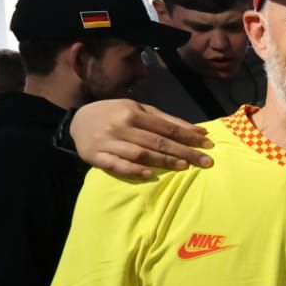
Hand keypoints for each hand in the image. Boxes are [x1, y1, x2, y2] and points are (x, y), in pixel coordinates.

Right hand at [70, 99, 212, 178]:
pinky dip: (133, 170)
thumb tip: (199, 131)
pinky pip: (117, 165)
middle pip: (157, 141)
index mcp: (133, 112)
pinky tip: (150, 175)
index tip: (208, 145)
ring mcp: (108, 142)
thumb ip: (168, 120)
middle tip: (206, 161)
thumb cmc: (116, 114)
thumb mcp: (139, 110)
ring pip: (140, 153)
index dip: (188, 137)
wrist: (78, 120)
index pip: (167, 128)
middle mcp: (121, 126)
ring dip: (163, 161)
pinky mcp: (97, 156)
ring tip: (184, 166)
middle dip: (184, 152)